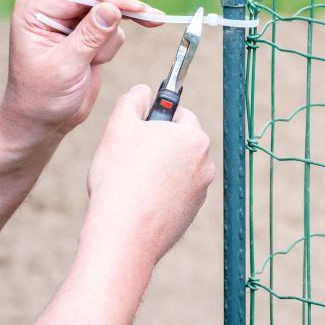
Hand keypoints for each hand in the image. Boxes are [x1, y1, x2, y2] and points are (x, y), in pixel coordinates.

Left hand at [0, 0, 162, 144]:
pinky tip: (94, 64)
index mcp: (36, 10)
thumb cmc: (43, 96)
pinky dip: (109, 49)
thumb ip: (90, 36)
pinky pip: (111, 31)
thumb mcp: (67, 66)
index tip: (140, 9)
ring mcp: (69, 21)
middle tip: (155, 19)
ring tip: (92, 64)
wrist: (44, 121)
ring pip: (109, 16)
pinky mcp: (85, 34)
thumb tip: (113, 8)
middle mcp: (51, 9)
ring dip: (107, 43)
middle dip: (120, 14)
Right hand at [82, 85, 214, 266]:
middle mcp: (205, 163)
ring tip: (132, 181)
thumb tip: (143, 91)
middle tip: (130, 156)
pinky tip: (139, 200)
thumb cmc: (120, 177)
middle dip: (159, 145)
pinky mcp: (191, 213)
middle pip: (181, 142)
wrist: (125, 233)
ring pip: (178, 169)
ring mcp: (200, 191)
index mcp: (193, 137)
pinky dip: (161, 192)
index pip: (180, 114)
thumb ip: (133, 100)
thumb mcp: (119, 126)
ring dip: (160, 169)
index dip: (155, 119)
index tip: (138, 130)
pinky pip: (176, 193)